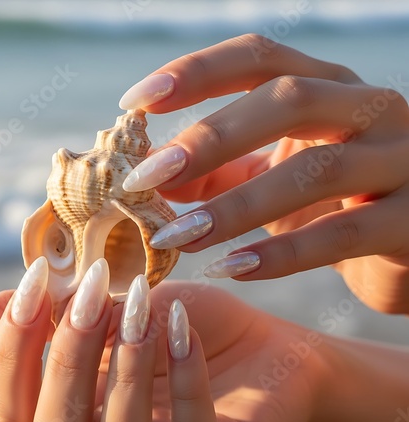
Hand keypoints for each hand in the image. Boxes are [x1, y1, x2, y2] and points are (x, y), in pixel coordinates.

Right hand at [0, 258, 326, 421]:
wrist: (271, 344)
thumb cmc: (188, 324)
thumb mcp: (123, 308)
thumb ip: (63, 314)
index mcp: (81, 410)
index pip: (13, 408)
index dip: (12, 348)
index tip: (39, 277)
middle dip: (68, 357)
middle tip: (97, 291)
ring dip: (125, 371)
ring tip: (144, 310)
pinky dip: (185, 379)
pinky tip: (182, 326)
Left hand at [119, 34, 408, 313]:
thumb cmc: (334, 202)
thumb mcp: (273, 178)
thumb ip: (218, 175)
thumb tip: (157, 178)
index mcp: (329, 87)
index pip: (258, 58)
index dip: (194, 73)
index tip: (134, 104)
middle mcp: (369, 108)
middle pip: (287, 99)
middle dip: (209, 139)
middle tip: (147, 179)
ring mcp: (400, 161)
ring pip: (316, 170)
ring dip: (235, 207)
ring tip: (178, 237)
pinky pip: (343, 234)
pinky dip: (282, 253)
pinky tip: (232, 268)